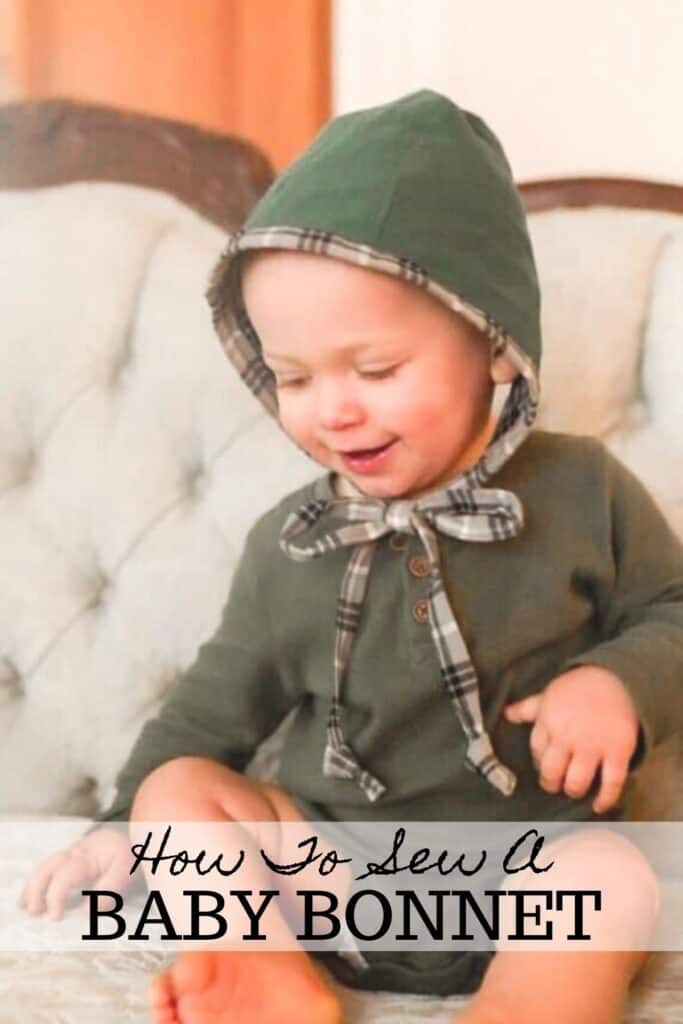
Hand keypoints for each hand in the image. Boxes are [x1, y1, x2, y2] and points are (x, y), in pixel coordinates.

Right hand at [18, 827, 134, 920]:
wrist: (136, 837)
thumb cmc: (130, 855)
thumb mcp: (126, 871)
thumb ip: (109, 890)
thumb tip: (85, 912)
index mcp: (88, 856)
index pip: (64, 875)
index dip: (56, 897)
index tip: (55, 918)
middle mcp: (75, 853)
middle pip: (48, 866)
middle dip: (37, 889)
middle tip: (34, 912)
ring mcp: (71, 854)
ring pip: (45, 865)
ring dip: (33, 886)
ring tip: (25, 907)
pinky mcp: (71, 858)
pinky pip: (49, 867)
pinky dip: (37, 881)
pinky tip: (30, 897)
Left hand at [504, 666, 639, 813]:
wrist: (617, 679)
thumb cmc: (578, 688)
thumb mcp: (549, 695)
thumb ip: (527, 708)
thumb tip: (506, 713)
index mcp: (549, 721)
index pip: (536, 752)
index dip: (539, 763)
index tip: (545, 766)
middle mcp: (568, 736)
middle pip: (551, 771)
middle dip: (551, 783)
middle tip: (556, 784)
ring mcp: (593, 745)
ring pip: (577, 781)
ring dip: (573, 790)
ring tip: (574, 789)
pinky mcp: (618, 751)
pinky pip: (611, 782)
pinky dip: (605, 798)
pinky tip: (599, 805)